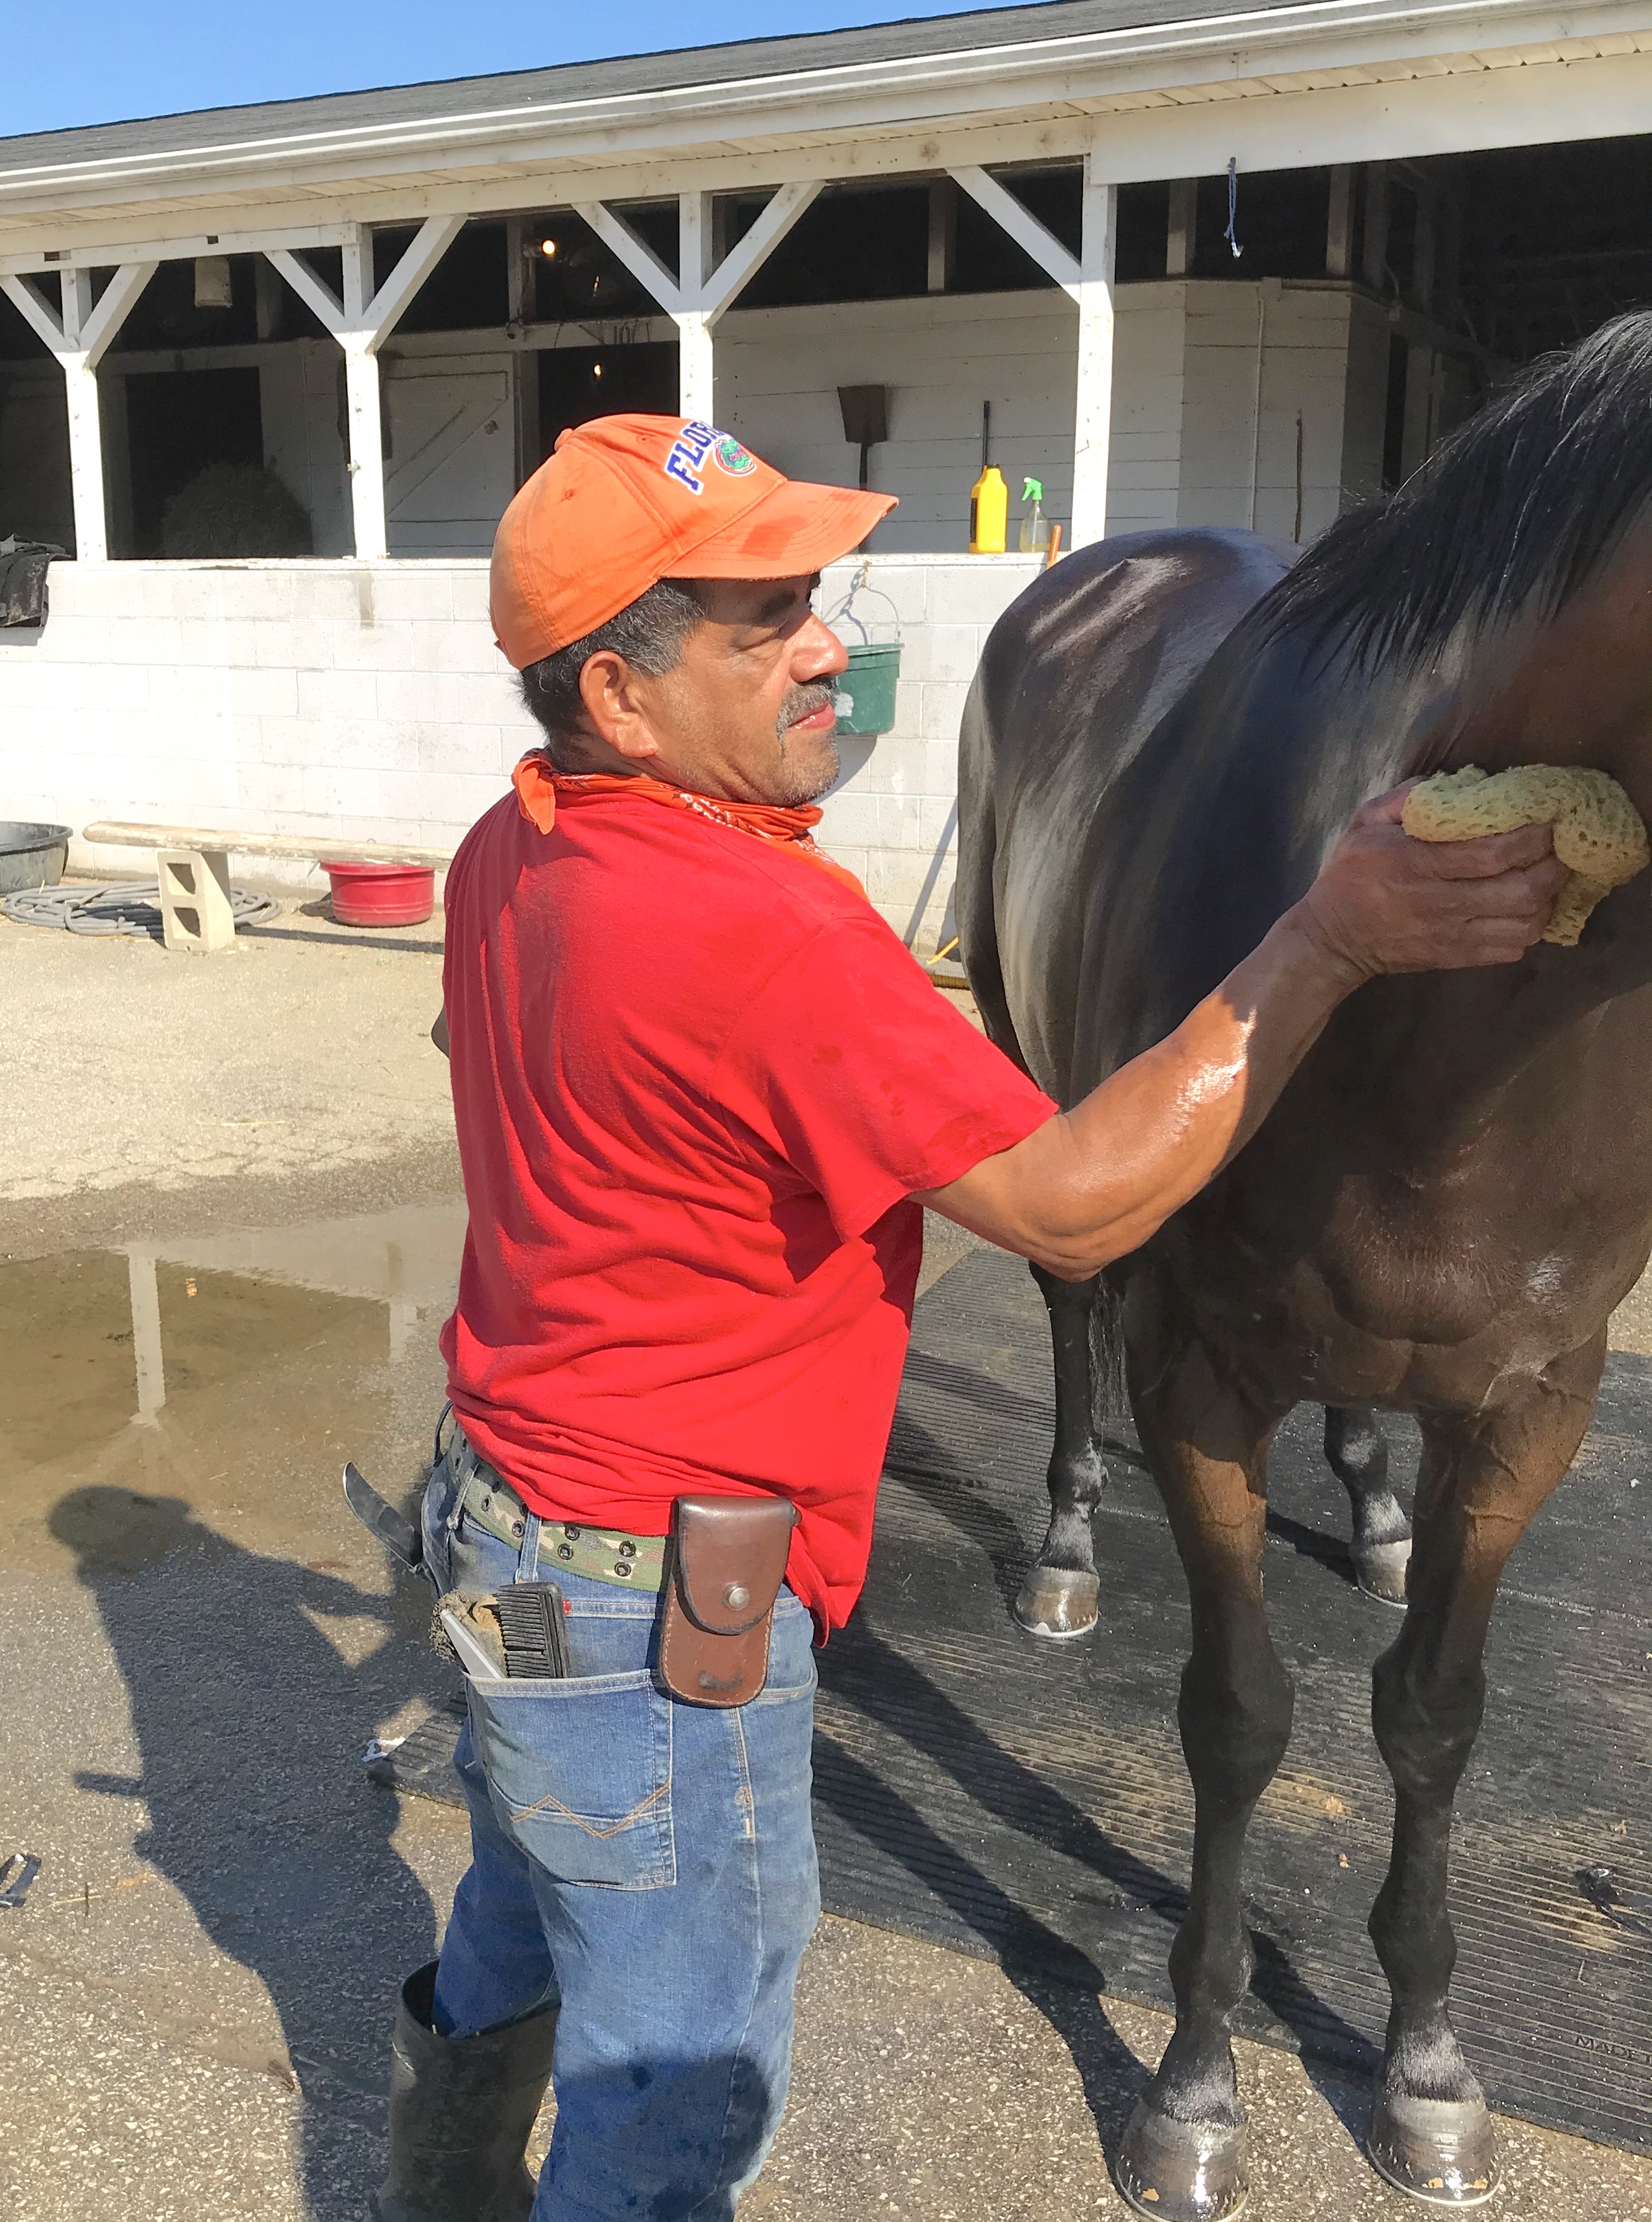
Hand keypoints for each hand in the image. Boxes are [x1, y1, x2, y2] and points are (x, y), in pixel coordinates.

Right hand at [1294, 785, 1570, 980]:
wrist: (1331, 939)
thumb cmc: (1349, 875)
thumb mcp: (1364, 822)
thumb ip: (1406, 797)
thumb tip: (1456, 782)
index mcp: (1417, 864)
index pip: (1493, 853)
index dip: (1532, 837)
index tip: (1549, 820)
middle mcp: (1439, 903)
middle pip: (1520, 890)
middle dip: (1551, 867)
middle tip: (1559, 848)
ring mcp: (1450, 936)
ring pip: (1524, 924)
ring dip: (1547, 900)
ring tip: (1548, 878)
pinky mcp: (1455, 958)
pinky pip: (1511, 950)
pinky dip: (1531, 929)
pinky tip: (1527, 910)